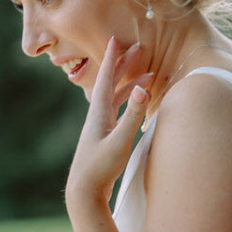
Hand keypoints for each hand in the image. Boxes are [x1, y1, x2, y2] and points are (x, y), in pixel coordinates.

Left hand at [65, 37, 153, 204]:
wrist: (84, 191)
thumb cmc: (101, 167)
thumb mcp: (121, 141)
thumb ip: (134, 114)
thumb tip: (143, 88)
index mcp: (99, 112)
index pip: (106, 78)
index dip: (112, 58)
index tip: (116, 39)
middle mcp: (97, 116)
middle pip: (112, 84)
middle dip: (124, 66)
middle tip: (136, 49)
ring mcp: (100, 127)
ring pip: (116, 98)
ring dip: (130, 85)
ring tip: (148, 76)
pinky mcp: (104, 138)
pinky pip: (118, 112)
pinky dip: (128, 103)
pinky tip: (135, 105)